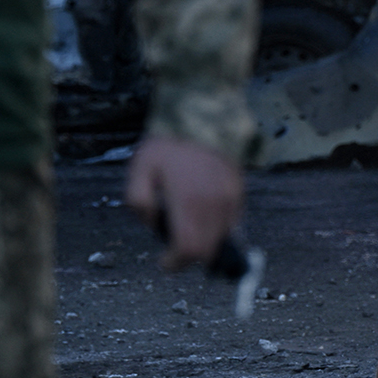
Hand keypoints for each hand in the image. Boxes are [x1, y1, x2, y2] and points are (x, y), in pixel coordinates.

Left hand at [124, 134, 241, 270]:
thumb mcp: (139, 169)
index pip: (189, 250)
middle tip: (174, 249)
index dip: (175, 263)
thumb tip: (153, 223)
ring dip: (205, 244)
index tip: (164, 261)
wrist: (202, 114)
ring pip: (223, 240)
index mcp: (189, 202)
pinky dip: (218, 229)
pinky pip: (233, 223)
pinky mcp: (239, 191)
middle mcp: (214, 205)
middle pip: (208, 251)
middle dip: (190, 257)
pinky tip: (203, 216)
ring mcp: (230, 198)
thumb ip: (139, 203)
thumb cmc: (168, 143)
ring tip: (188, 230)